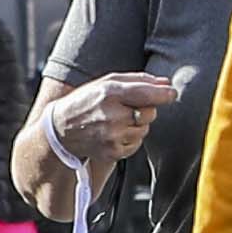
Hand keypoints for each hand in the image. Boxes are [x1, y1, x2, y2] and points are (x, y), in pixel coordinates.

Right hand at [51, 72, 176, 165]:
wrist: (59, 129)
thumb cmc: (85, 101)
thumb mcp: (106, 83)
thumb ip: (138, 81)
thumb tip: (167, 84)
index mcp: (109, 93)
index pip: (147, 93)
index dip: (164, 94)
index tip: (171, 93)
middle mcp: (112, 115)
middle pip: (150, 113)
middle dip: (145, 110)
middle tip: (126, 108)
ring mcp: (112, 136)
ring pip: (145, 129)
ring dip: (136, 125)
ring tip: (114, 121)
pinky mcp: (113, 152)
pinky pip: (137, 143)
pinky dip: (130, 138)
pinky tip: (112, 133)